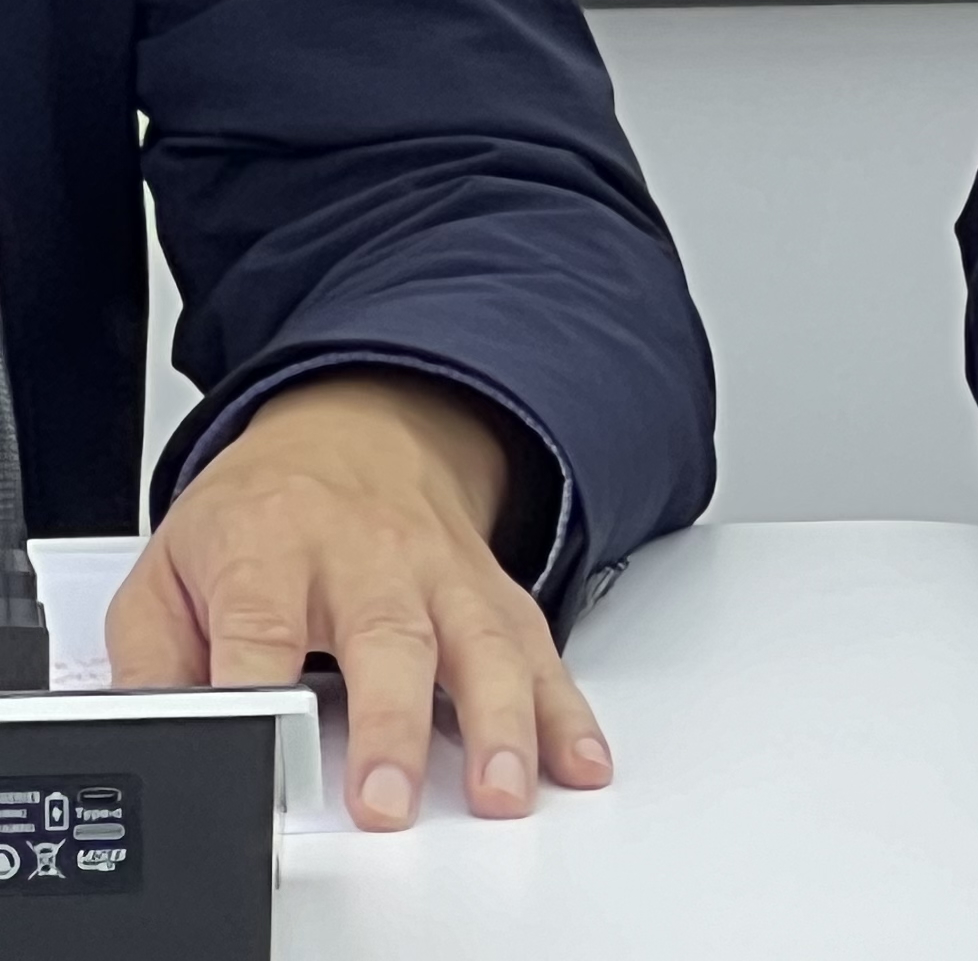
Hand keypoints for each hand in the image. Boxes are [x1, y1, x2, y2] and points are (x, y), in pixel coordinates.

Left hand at [109, 371, 604, 831]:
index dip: (260, 693)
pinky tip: (578, 757)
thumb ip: (149, 658)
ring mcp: (440, 573)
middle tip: (387, 800)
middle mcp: (366, 557)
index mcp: (271, 547)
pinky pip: (537, 647)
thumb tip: (150, 732)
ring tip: (502, 789)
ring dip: (498, 722)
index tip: (261, 755)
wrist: (359, 426)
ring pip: (481, 644)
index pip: (261, 626)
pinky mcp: (491, 591)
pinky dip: (564, 706)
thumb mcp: (168, 569)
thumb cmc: (260, 513)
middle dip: (393, 726)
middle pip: (387, 640)